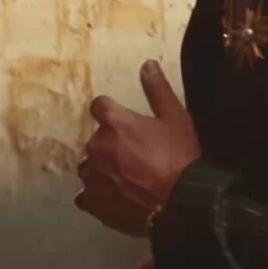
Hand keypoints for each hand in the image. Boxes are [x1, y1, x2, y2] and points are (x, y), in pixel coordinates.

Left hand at [75, 60, 200, 236]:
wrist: (180, 203)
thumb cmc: (179, 158)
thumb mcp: (175, 118)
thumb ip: (157, 89)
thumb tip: (147, 64)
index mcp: (114, 122)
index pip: (99, 106)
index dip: (113, 113)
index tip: (126, 124)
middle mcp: (96, 146)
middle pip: (97, 139)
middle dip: (112, 144)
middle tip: (138, 156)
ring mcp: (91, 175)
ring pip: (91, 166)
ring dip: (104, 169)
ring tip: (129, 179)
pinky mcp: (92, 201)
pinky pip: (87, 194)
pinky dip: (99, 194)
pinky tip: (119, 197)